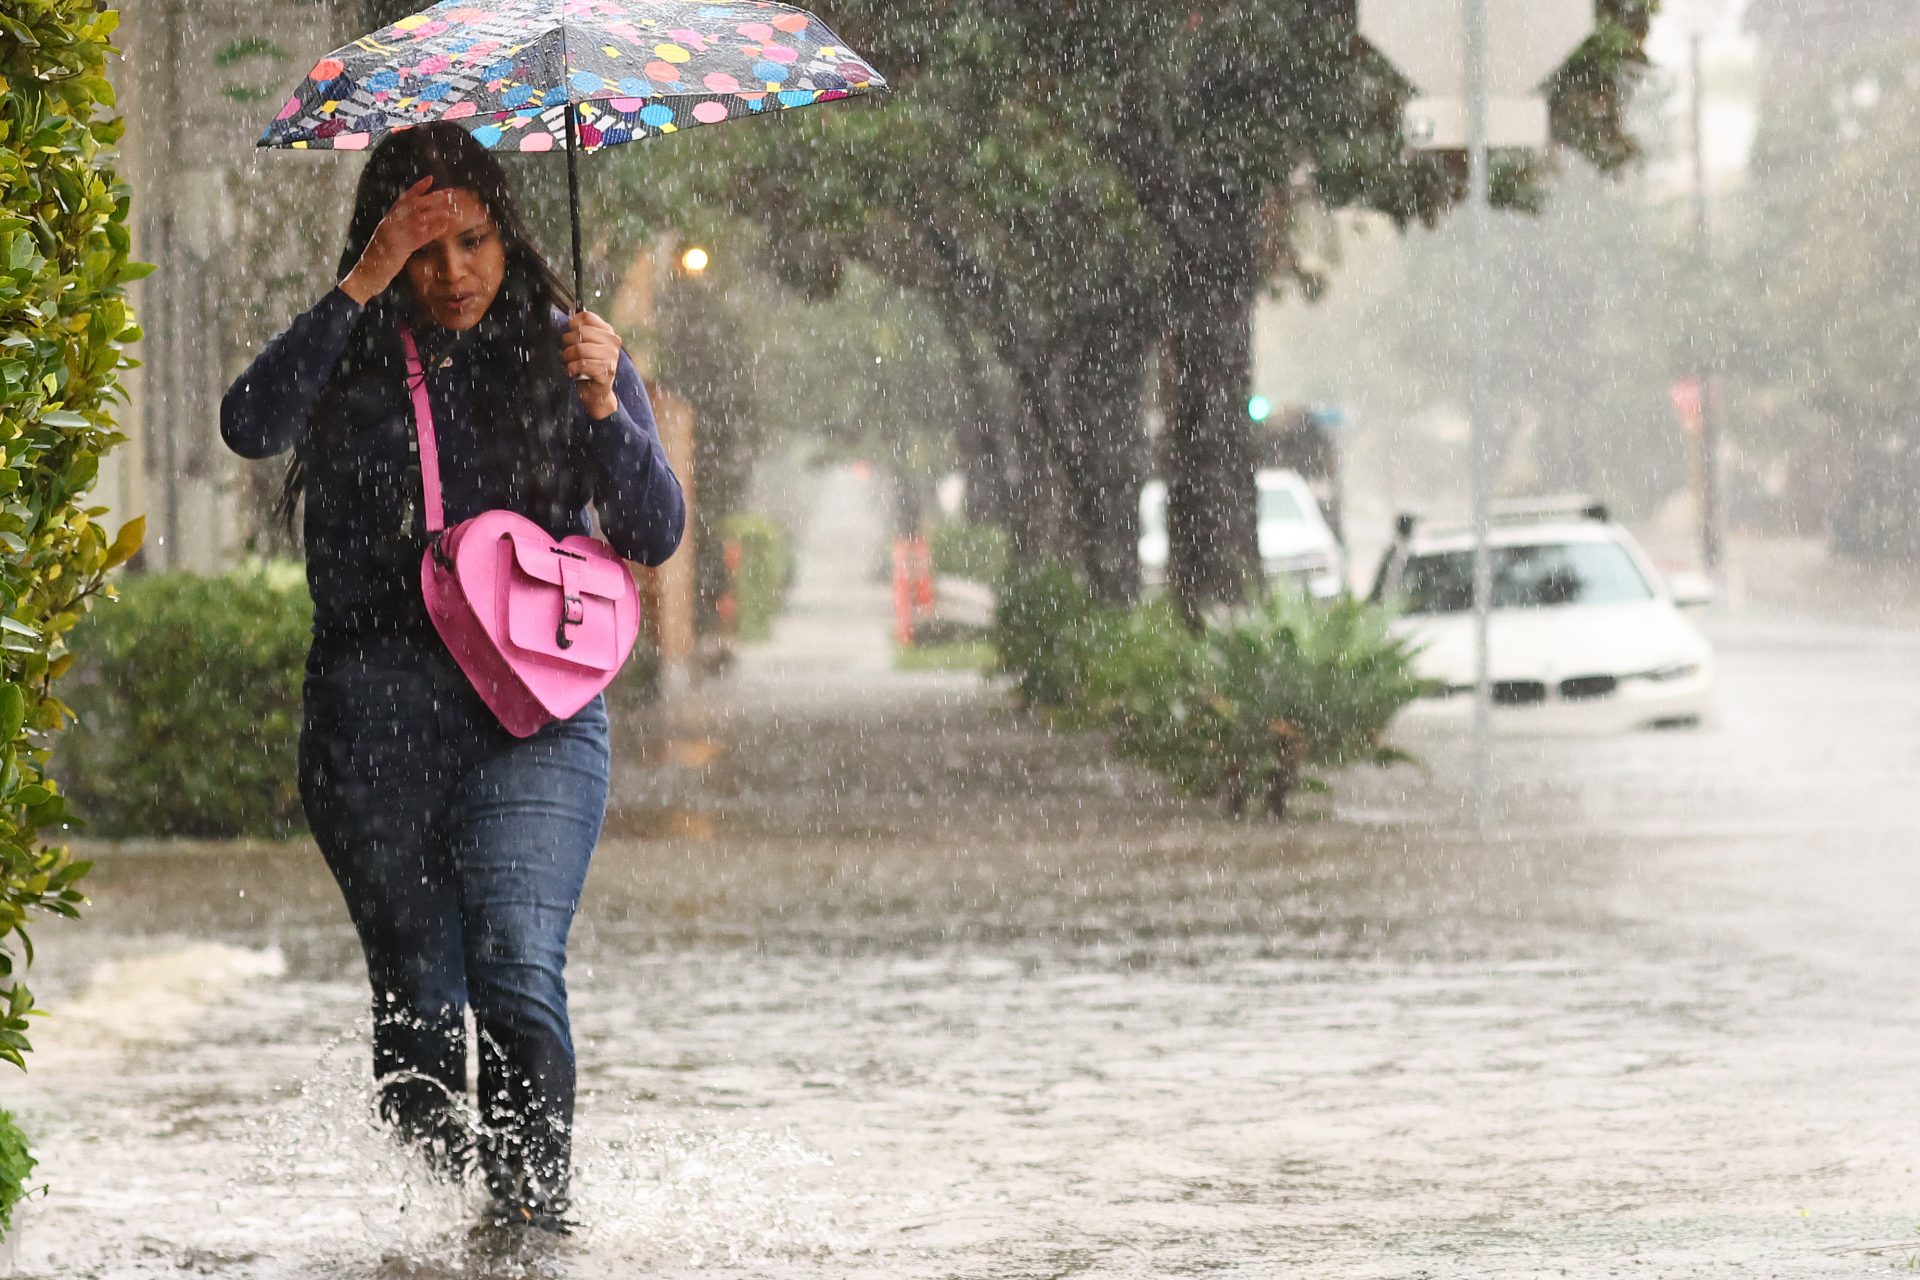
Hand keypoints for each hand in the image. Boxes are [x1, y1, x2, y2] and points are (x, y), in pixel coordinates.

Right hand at [339, 177, 458, 304]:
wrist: (365, 276)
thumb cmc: (378, 261)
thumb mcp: (388, 241)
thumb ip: (400, 230)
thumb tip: (419, 224)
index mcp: (387, 220)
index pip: (404, 199)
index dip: (418, 188)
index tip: (431, 179)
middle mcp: (390, 224)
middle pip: (415, 205)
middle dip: (434, 198)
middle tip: (450, 193)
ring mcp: (394, 235)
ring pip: (419, 218)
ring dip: (437, 213)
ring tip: (453, 211)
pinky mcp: (399, 248)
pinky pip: (419, 237)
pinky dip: (432, 231)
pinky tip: (444, 227)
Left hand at [563, 310, 623, 419]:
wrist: (597, 393)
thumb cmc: (588, 367)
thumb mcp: (587, 345)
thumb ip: (582, 331)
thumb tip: (571, 318)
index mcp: (608, 333)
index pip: (587, 317)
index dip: (573, 324)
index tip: (570, 334)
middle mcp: (613, 342)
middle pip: (580, 332)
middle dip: (567, 343)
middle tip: (567, 353)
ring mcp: (611, 357)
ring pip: (580, 348)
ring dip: (568, 357)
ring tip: (569, 363)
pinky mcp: (606, 371)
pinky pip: (582, 364)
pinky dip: (572, 368)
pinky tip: (572, 372)